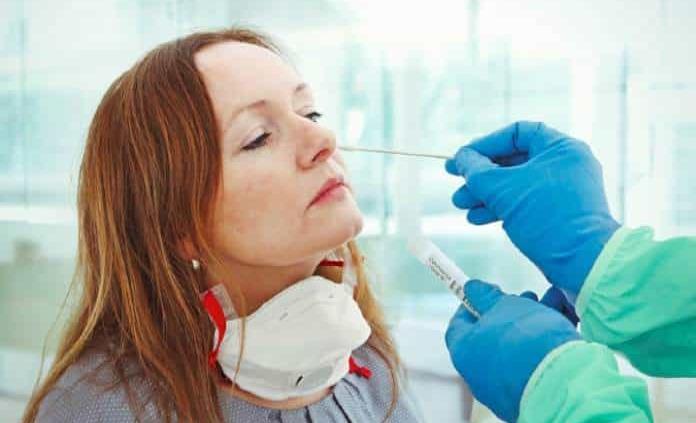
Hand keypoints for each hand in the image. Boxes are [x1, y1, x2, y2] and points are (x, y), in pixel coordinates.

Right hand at [445, 121, 619, 294]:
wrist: (583, 262)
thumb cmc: (548, 218)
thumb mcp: (503, 189)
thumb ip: (476, 170)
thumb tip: (460, 158)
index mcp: (561, 148)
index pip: (516, 133)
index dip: (485, 144)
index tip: (462, 158)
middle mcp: (564, 165)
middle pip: (513, 161)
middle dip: (480, 175)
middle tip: (456, 184)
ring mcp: (562, 191)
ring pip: (515, 185)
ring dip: (485, 194)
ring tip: (461, 205)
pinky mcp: (558, 215)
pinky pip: (524, 204)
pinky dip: (500, 209)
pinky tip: (477, 219)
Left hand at [445, 280, 580, 421]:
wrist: (561, 383)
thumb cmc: (526, 339)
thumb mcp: (504, 305)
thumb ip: (485, 296)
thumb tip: (471, 289)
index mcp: (464, 353)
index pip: (459, 324)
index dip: (471, 304)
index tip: (486, 292)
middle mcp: (479, 375)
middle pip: (491, 336)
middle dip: (510, 312)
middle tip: (527, 297)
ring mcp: (505, 389)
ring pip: (517, 348)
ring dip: (533, 323)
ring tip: (553, 302)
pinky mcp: (531, 396)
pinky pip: (534, 364)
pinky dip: (545, 344)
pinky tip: (564, 323)